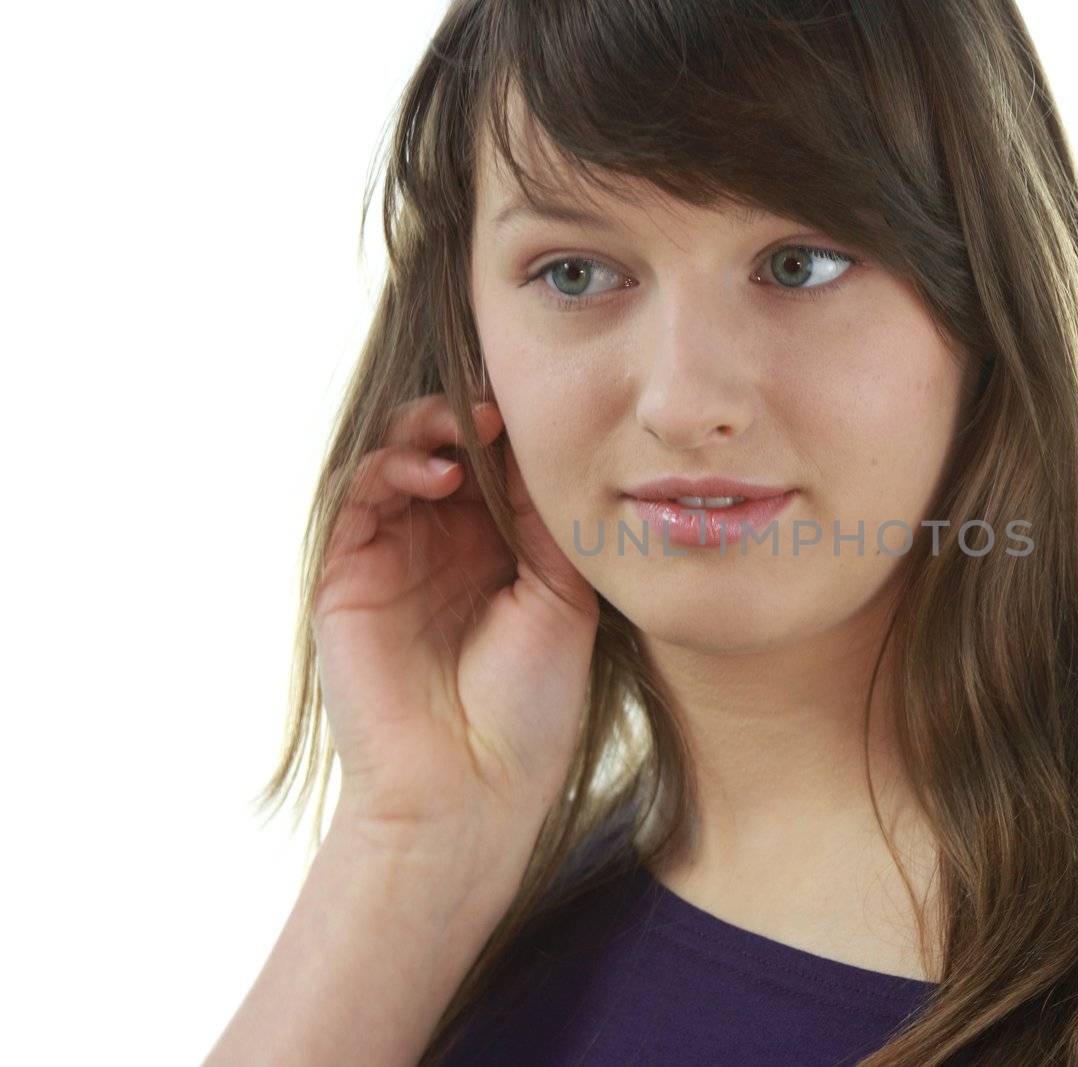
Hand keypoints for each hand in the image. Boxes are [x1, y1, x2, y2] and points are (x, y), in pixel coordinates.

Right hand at [310, 394, 598, 851]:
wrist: (471, 788)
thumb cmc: (530, 707)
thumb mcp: (560, 598)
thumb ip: (544, 521)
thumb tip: (539, 440)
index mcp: (498, 550)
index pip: (497, 466)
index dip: (515, 433)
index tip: (545, 409)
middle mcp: (442, 545)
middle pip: (445, 450)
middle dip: (470, 417)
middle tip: (502, 409)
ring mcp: (391, 556)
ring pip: (396, 460)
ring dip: (429, 430)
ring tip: (471, 429)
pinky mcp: (345, 575)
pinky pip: (356, 497)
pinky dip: (391, 469)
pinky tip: (438, 473)